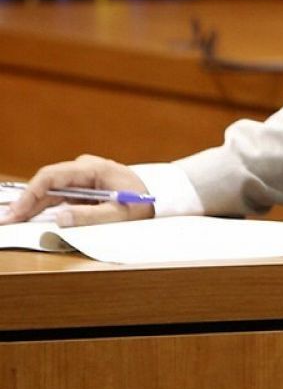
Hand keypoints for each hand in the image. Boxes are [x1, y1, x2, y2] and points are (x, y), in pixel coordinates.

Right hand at [0, 155, 153, 225]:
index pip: (53, 176)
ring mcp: (82, 176)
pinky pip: (59, 195)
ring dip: (33, 206)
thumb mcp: (121, 214)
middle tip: (8, 220)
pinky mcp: (83, 186)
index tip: (18, 211)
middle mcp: (84, 168)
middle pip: (47, 183)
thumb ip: (92, 216)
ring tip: (14, 220)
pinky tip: (29, 217)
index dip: (32, 194)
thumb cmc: (144, 204)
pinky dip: (45, 207)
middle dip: (27, 202)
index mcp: (94, 168)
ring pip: (51, 190)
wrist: (160, 197)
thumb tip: (60, 218)